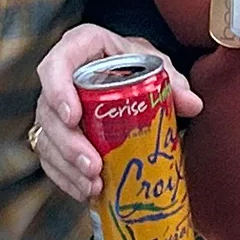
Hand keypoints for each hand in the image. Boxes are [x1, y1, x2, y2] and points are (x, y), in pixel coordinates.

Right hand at [34, 23, 201, 202]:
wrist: (129, 75)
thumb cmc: (137, 65)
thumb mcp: (156, 66)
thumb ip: (172, 83)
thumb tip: (192, 104)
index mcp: (81, 48)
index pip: (58, 62)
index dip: (58, 88)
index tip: (72, 116)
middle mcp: (60, 77)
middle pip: (48, 110)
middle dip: (68, 143)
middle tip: (92, 165)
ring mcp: (54, 107)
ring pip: (46, 138)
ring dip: (67, 166)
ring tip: (93, 185)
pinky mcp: (55, 133)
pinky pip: (50, 158)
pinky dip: (66, 177)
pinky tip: (85, 191)